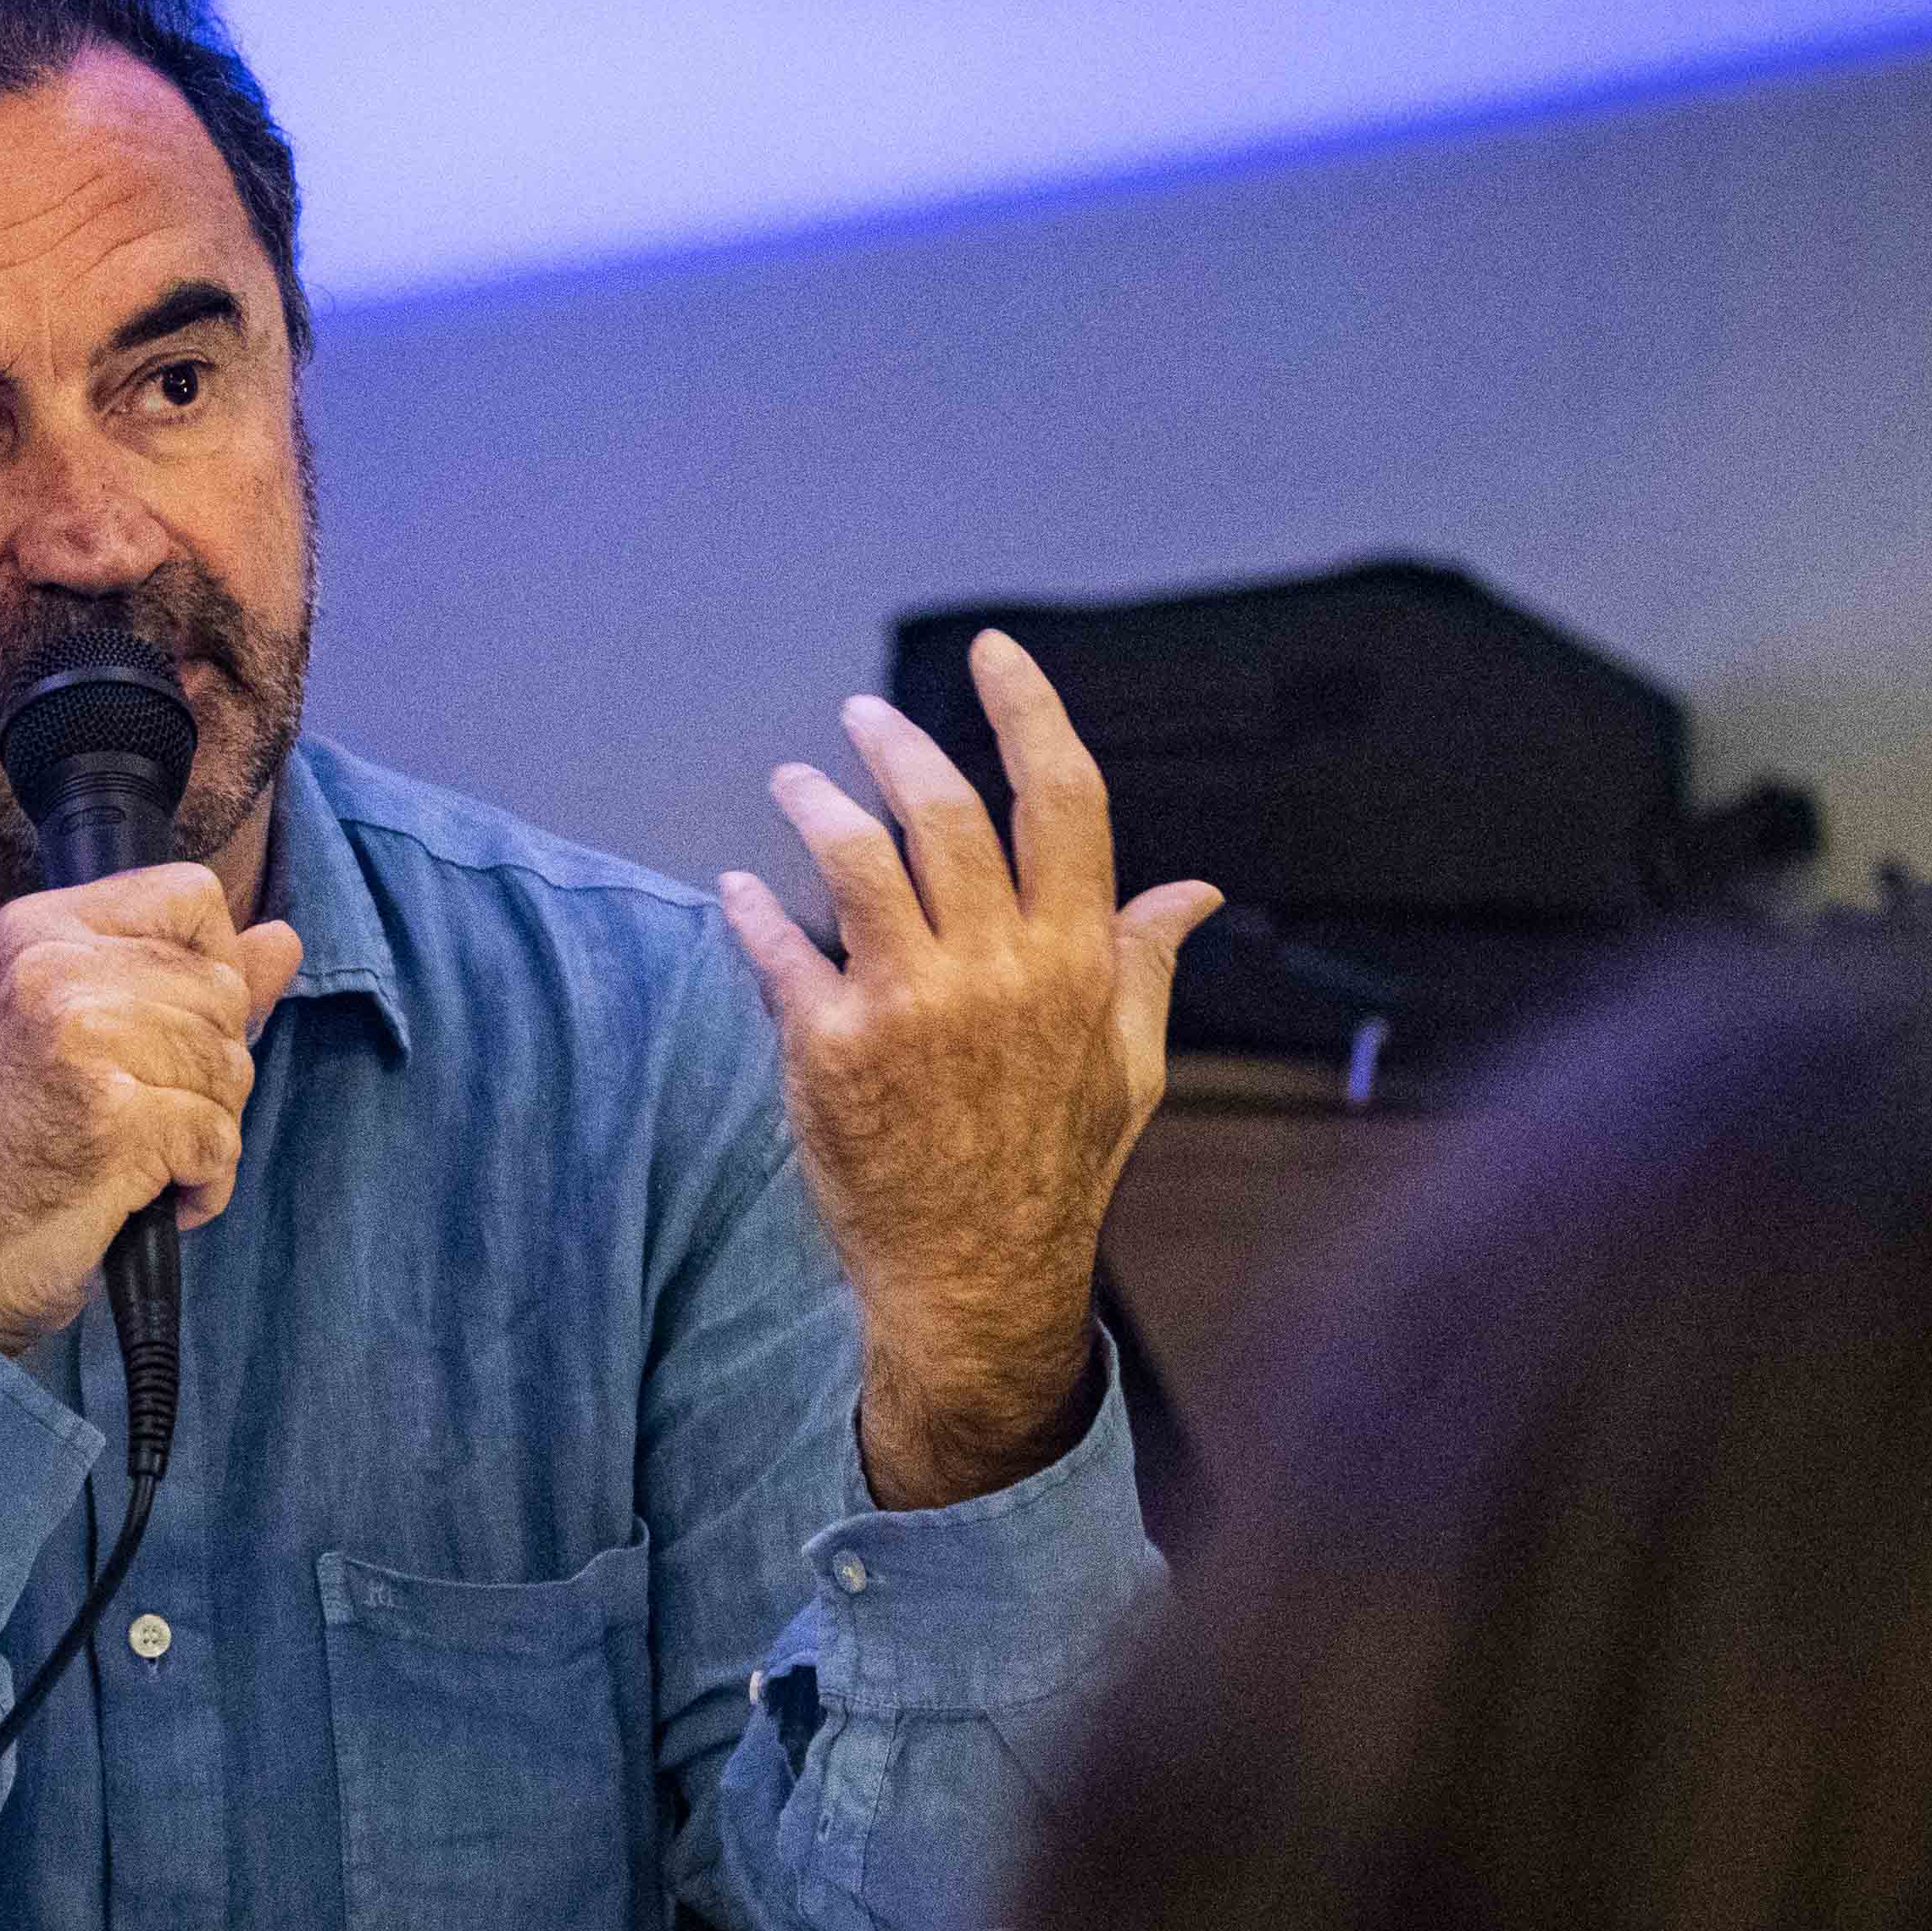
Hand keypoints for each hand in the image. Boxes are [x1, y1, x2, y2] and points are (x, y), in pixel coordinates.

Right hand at [0, 865, 306, 1352]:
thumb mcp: (92, 1037)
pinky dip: (203, 1183)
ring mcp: (77, 1036)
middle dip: (210, 1068)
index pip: (191, 896)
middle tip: (135, 1114)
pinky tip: (142, 1196)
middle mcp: (48, 967)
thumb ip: (191, 979)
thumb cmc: (25, 1149)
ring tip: (135, 1156)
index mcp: (40, 930)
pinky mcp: (109, 1115)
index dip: (214, 967)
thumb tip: (284, 939)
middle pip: (223, 988)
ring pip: (230, 1064)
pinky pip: (219, 1137)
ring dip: (207, 1128)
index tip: (168, 1032)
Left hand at [716, 633, 1217, 1512]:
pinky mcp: (831, 1049)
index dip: (1027, 710)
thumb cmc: (1056, 1167)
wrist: (977, 1277)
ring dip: (817, 803)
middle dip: (898, 745)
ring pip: (853, 859)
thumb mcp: (1130, 1064)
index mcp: (1075, 960)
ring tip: (795, 782)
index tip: (992, 653)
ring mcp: (909, 1006)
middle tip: (865, 718)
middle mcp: (997, 970)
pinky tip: (736, 889)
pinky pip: (779, 949)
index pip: (1062, 798)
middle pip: (944, 811)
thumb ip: (1143, 961)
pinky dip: (750, 909)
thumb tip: (1195, 890)